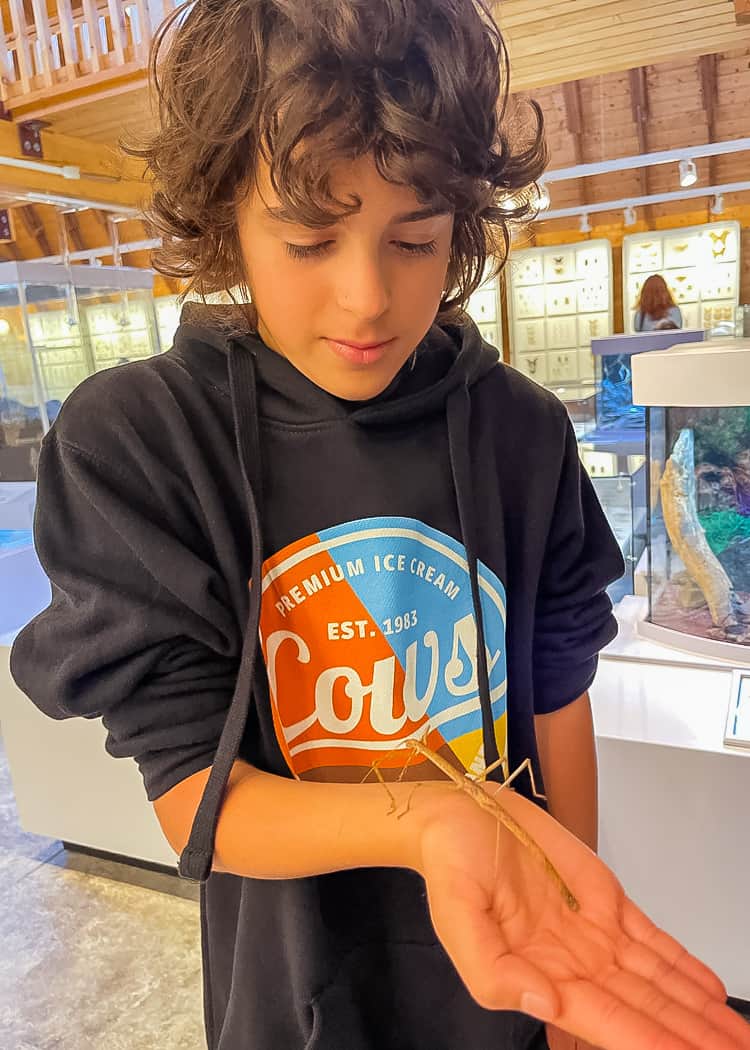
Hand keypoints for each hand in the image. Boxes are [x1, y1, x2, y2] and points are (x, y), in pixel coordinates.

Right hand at [416, 783, 749, 1049]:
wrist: (463, 814)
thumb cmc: (451, 864)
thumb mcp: (455, 919)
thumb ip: (492, 971)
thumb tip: (545, 1004)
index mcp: (537, 977)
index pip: (607, 1022)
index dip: (650, 1043)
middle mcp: (573, 964)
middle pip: (644, 1010)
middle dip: (688, 1037)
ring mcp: (593, 933)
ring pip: (657, 981)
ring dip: (697, 1012)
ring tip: (736, 1038)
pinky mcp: (605, 900)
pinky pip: (653, 940)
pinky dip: (684, 966)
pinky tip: (710, 992)